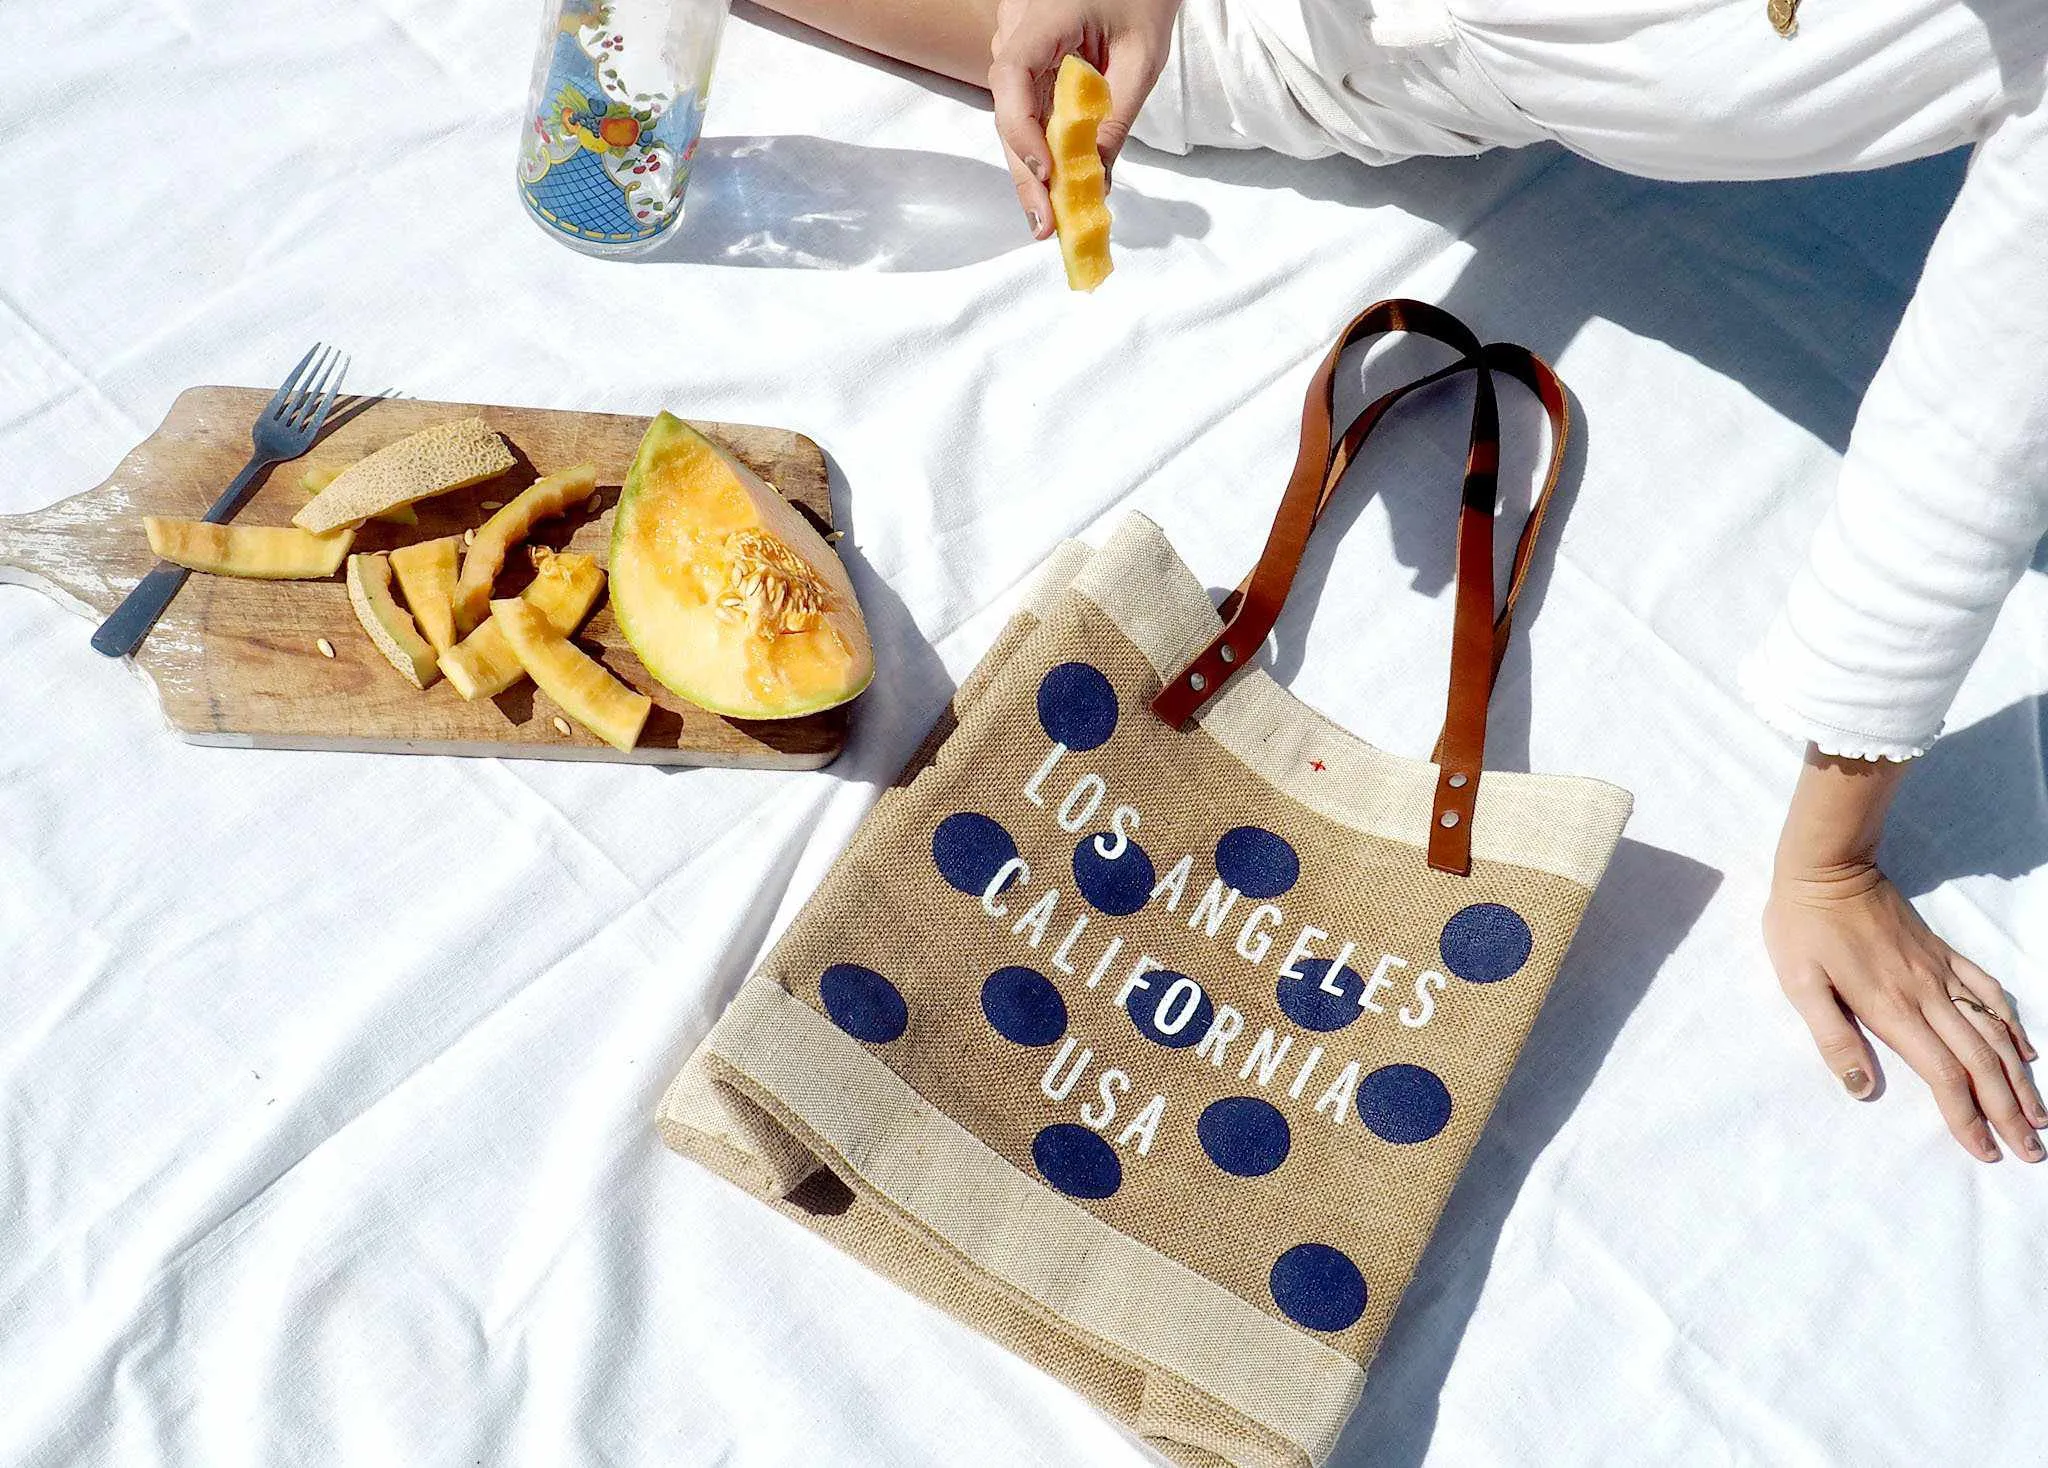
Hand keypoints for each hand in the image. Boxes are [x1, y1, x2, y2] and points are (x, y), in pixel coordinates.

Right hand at [988, 0, 1177, 237]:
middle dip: (1026, 174)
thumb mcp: (1143, 59)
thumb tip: (1098, 184)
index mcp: (1043, 18)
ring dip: (1032, 167)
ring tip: (1051, 218)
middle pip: (1008, 111)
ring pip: (1015, 115)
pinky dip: (1041, 146)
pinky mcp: (1029, 59)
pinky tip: (1055, 185)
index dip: (1022, 132)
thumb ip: (1117, 119)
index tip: (1049, 175)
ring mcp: (1018, 44)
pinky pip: (1028, 107)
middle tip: (1046, 228)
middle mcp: (1016, 29)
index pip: (1011, 78)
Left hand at [1764, 748, 2045, 1162]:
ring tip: (2040, 1115)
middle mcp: (1928, 996)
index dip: (1966, 1117)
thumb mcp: (1799, 984)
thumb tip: (1861, 1088)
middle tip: (2032, 1152)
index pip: (1943, 1076)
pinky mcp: (1943, 953)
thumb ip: (1832, 1037)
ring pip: (1995, 1032)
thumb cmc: (1804, 927)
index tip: (1987, 1152)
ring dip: (2020, 1077)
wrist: (1828, 867)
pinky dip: (2013, 1024)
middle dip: (2008, 1111)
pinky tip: (2027, 1048)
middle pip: (1981, 1063)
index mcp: (1892, 1009)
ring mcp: (1941, 972)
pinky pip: (1989, 991)